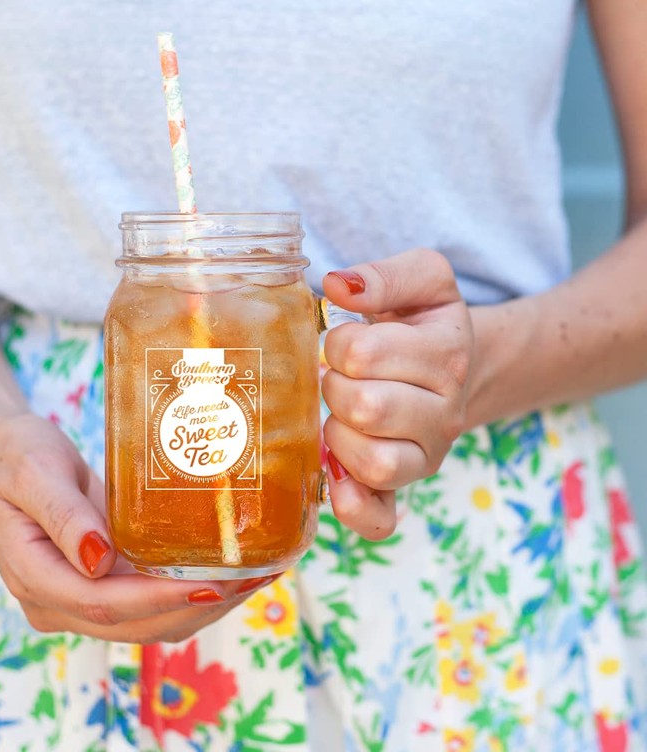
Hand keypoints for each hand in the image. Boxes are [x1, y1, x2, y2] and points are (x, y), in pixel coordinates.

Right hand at [0, 413, 270, 642]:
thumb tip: (100, 561)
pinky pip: (149, 601)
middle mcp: (56, 601)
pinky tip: (227, 570)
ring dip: (202, 605)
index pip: (102, 605)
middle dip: (195, 606)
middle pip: (133, 624)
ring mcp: (79, 598)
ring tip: (254, 576)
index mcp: (34, 577)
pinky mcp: (101, 584)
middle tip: (251, 578)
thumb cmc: (15, 454)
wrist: (5, 454)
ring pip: (148, 622)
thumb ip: (63, 516)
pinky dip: (189, 592)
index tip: (210, 585)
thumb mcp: (33, 471)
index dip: (158, 599)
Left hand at [321, 249, 472, 539]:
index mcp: (446, 355)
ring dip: (339, 435)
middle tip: (338, 376)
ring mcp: (427, 456)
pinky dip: (353, 505)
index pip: (363, 353)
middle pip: (366, 408)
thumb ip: (384, 275)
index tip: (344, 339)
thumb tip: (337, 285)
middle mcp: (444, 413)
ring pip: (374, 462)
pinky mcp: (407, 486)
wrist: (457, 365)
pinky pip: (380, 517)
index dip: (338, 341)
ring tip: (339, 413)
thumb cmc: (425, 323)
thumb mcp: (423, 279)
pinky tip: (336, 477)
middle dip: (334, 385)